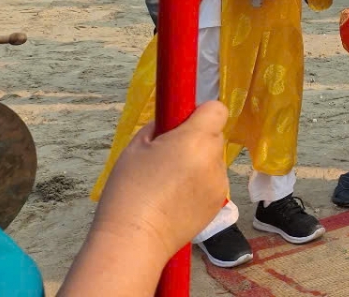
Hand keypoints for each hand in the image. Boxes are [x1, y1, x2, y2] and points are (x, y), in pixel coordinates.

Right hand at [88, 101, 228, 262]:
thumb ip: (159, 128)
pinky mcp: (218, 203)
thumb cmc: (129, 191)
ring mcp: (220, 183)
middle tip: (168, 156)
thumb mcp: (135, 148)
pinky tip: (176, 200)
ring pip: (213, 160)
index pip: (217, 109)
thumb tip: (171, 125)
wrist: (134, 240)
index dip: (200, 113)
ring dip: (199, 163)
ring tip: (169, 183)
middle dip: (196, 139)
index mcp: (196, 139)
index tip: (181, 125)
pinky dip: (200, 184)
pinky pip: (213, 182)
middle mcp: (214, 158)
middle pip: (214, 136)